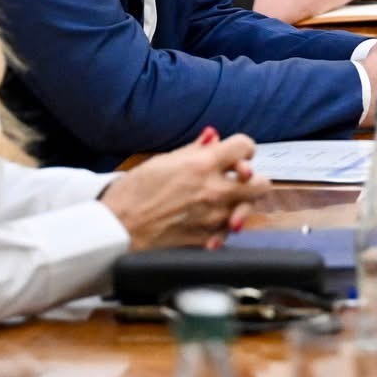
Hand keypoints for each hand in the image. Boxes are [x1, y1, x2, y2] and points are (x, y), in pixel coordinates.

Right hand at [101, 132, 269, 250]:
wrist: (115, 231)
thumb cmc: (131, 194)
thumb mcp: (162, 162)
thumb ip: (194, 150)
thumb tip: (213, 137)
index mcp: (202, 165)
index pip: (245, 146)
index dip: (242, 149)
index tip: (235, 155)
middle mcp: (213, 191)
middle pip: (261, 183)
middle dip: (252, 180)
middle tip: (237, 181)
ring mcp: (212, 218)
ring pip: (248, 210)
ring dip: (238, 204)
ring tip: (222, 202)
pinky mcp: (206, 240)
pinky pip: (229, 233)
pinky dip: (223, 227)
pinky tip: (208, 222)